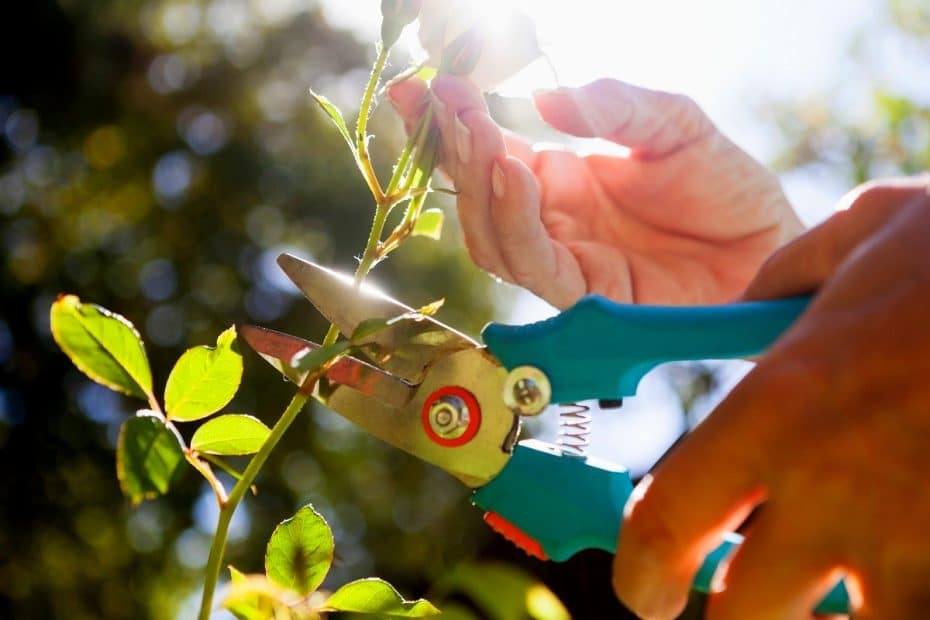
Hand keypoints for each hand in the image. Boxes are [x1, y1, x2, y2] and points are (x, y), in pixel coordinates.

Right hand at [388, 75, 802, 307]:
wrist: (769, 244)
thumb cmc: (723, 185)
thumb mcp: (672, 124)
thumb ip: (613, 107)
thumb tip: (543, 99)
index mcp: (559, 181)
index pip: (486, 156)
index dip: (449, 125)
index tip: (420, 83)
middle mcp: (550, 223)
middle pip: (476, 198)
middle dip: (452, 151)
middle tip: (442, 100)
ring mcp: (565, 260)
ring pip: (491, 237)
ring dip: (477, 186)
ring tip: (479, 133)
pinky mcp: (588, 295)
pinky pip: (535, 264)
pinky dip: (516, 221)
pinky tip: (515, 172)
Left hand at [613, 177, 929, 618]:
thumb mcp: (863, 232)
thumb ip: (787, 276)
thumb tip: (749, 300)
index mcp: (779, 406)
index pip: (667, 520)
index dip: (643, 570)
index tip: (648, 590)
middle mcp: (834, 486)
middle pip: (743, 608)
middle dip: (733, 612)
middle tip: (741, 600)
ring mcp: (915, 536)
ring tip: (839, 596)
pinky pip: (918, 618)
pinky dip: (902, 603)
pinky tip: (903, 580)